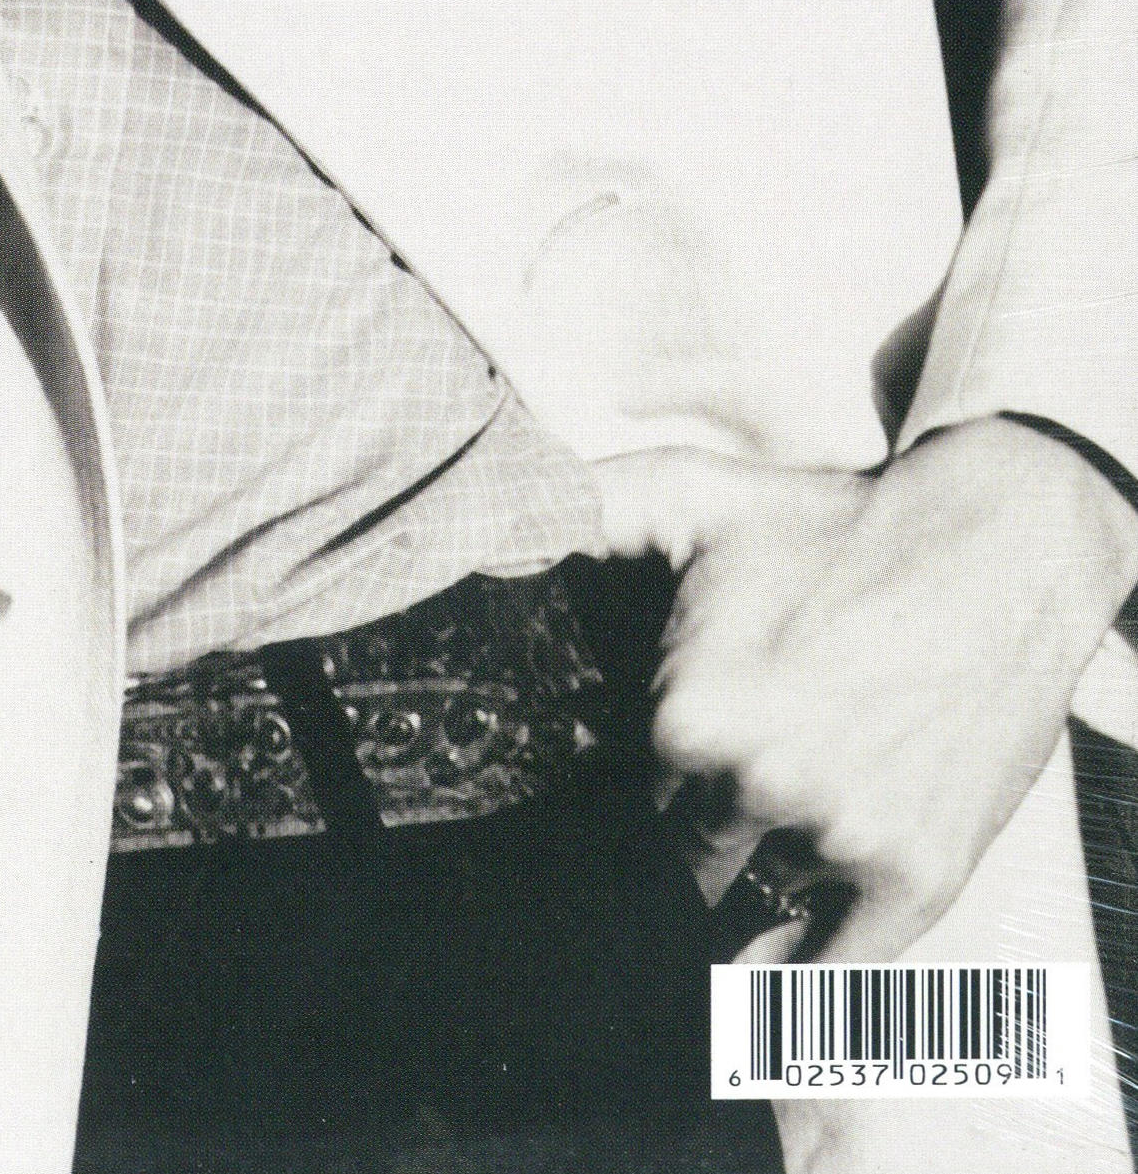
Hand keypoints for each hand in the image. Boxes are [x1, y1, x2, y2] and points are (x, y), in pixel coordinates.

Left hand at [595, 418, 1137, 959]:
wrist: (990, 549)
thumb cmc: (832, 522)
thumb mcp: (688, 492)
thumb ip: (579, 506)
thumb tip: (482, 514)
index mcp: (687, 718)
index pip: (615, 801)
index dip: (613, 801)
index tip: (609, 809)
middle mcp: (758, 788)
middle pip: (678, 865)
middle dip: (669, 855)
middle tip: (661, 855)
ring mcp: (844, 840)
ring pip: (751, 916)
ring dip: (733, 912)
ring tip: (709, 907)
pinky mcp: (919, 876)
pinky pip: (839, 968)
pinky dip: (799, 979)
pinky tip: (764, 979)